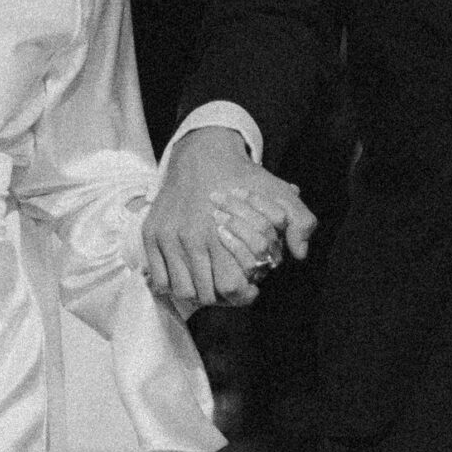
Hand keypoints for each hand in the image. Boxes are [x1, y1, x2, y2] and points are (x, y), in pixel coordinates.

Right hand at [142, 128, 316, 309]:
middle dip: (222, 297)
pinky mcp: (151, 234)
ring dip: (198, 293)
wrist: (202, 155)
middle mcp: (191, 238)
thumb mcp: (279, 194)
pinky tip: (190, 276)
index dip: (244, 295)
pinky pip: (160, 279)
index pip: (230, 287)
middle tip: (231, 286)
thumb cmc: (242, 179)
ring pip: (182, 290)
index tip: (250, 289)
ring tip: (211, 283)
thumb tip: (300, 254)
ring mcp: (168, 237)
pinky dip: (173, 285)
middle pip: (206, 294)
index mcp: (221, 233)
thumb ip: (300, 221)